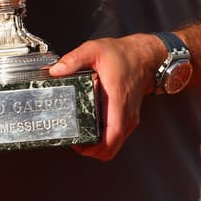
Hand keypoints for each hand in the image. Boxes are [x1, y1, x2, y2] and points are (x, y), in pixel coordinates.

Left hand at [48, 33, 158, 160]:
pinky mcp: (127, 117)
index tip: (76, 143)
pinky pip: (115, 136)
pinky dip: (103, 138)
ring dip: (96, 145)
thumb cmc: (124, 55)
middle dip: (90, 150)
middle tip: (73, 140)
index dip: (93, 147)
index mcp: (118, 101)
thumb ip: (73, 59)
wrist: (144, 56)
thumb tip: (56, 71)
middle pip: (110, 148)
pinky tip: (90, 127)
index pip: (110, 137)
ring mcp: (128, 118)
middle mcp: (126, 115)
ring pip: (113, 144)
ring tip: (79, 135)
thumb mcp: (94, 50)